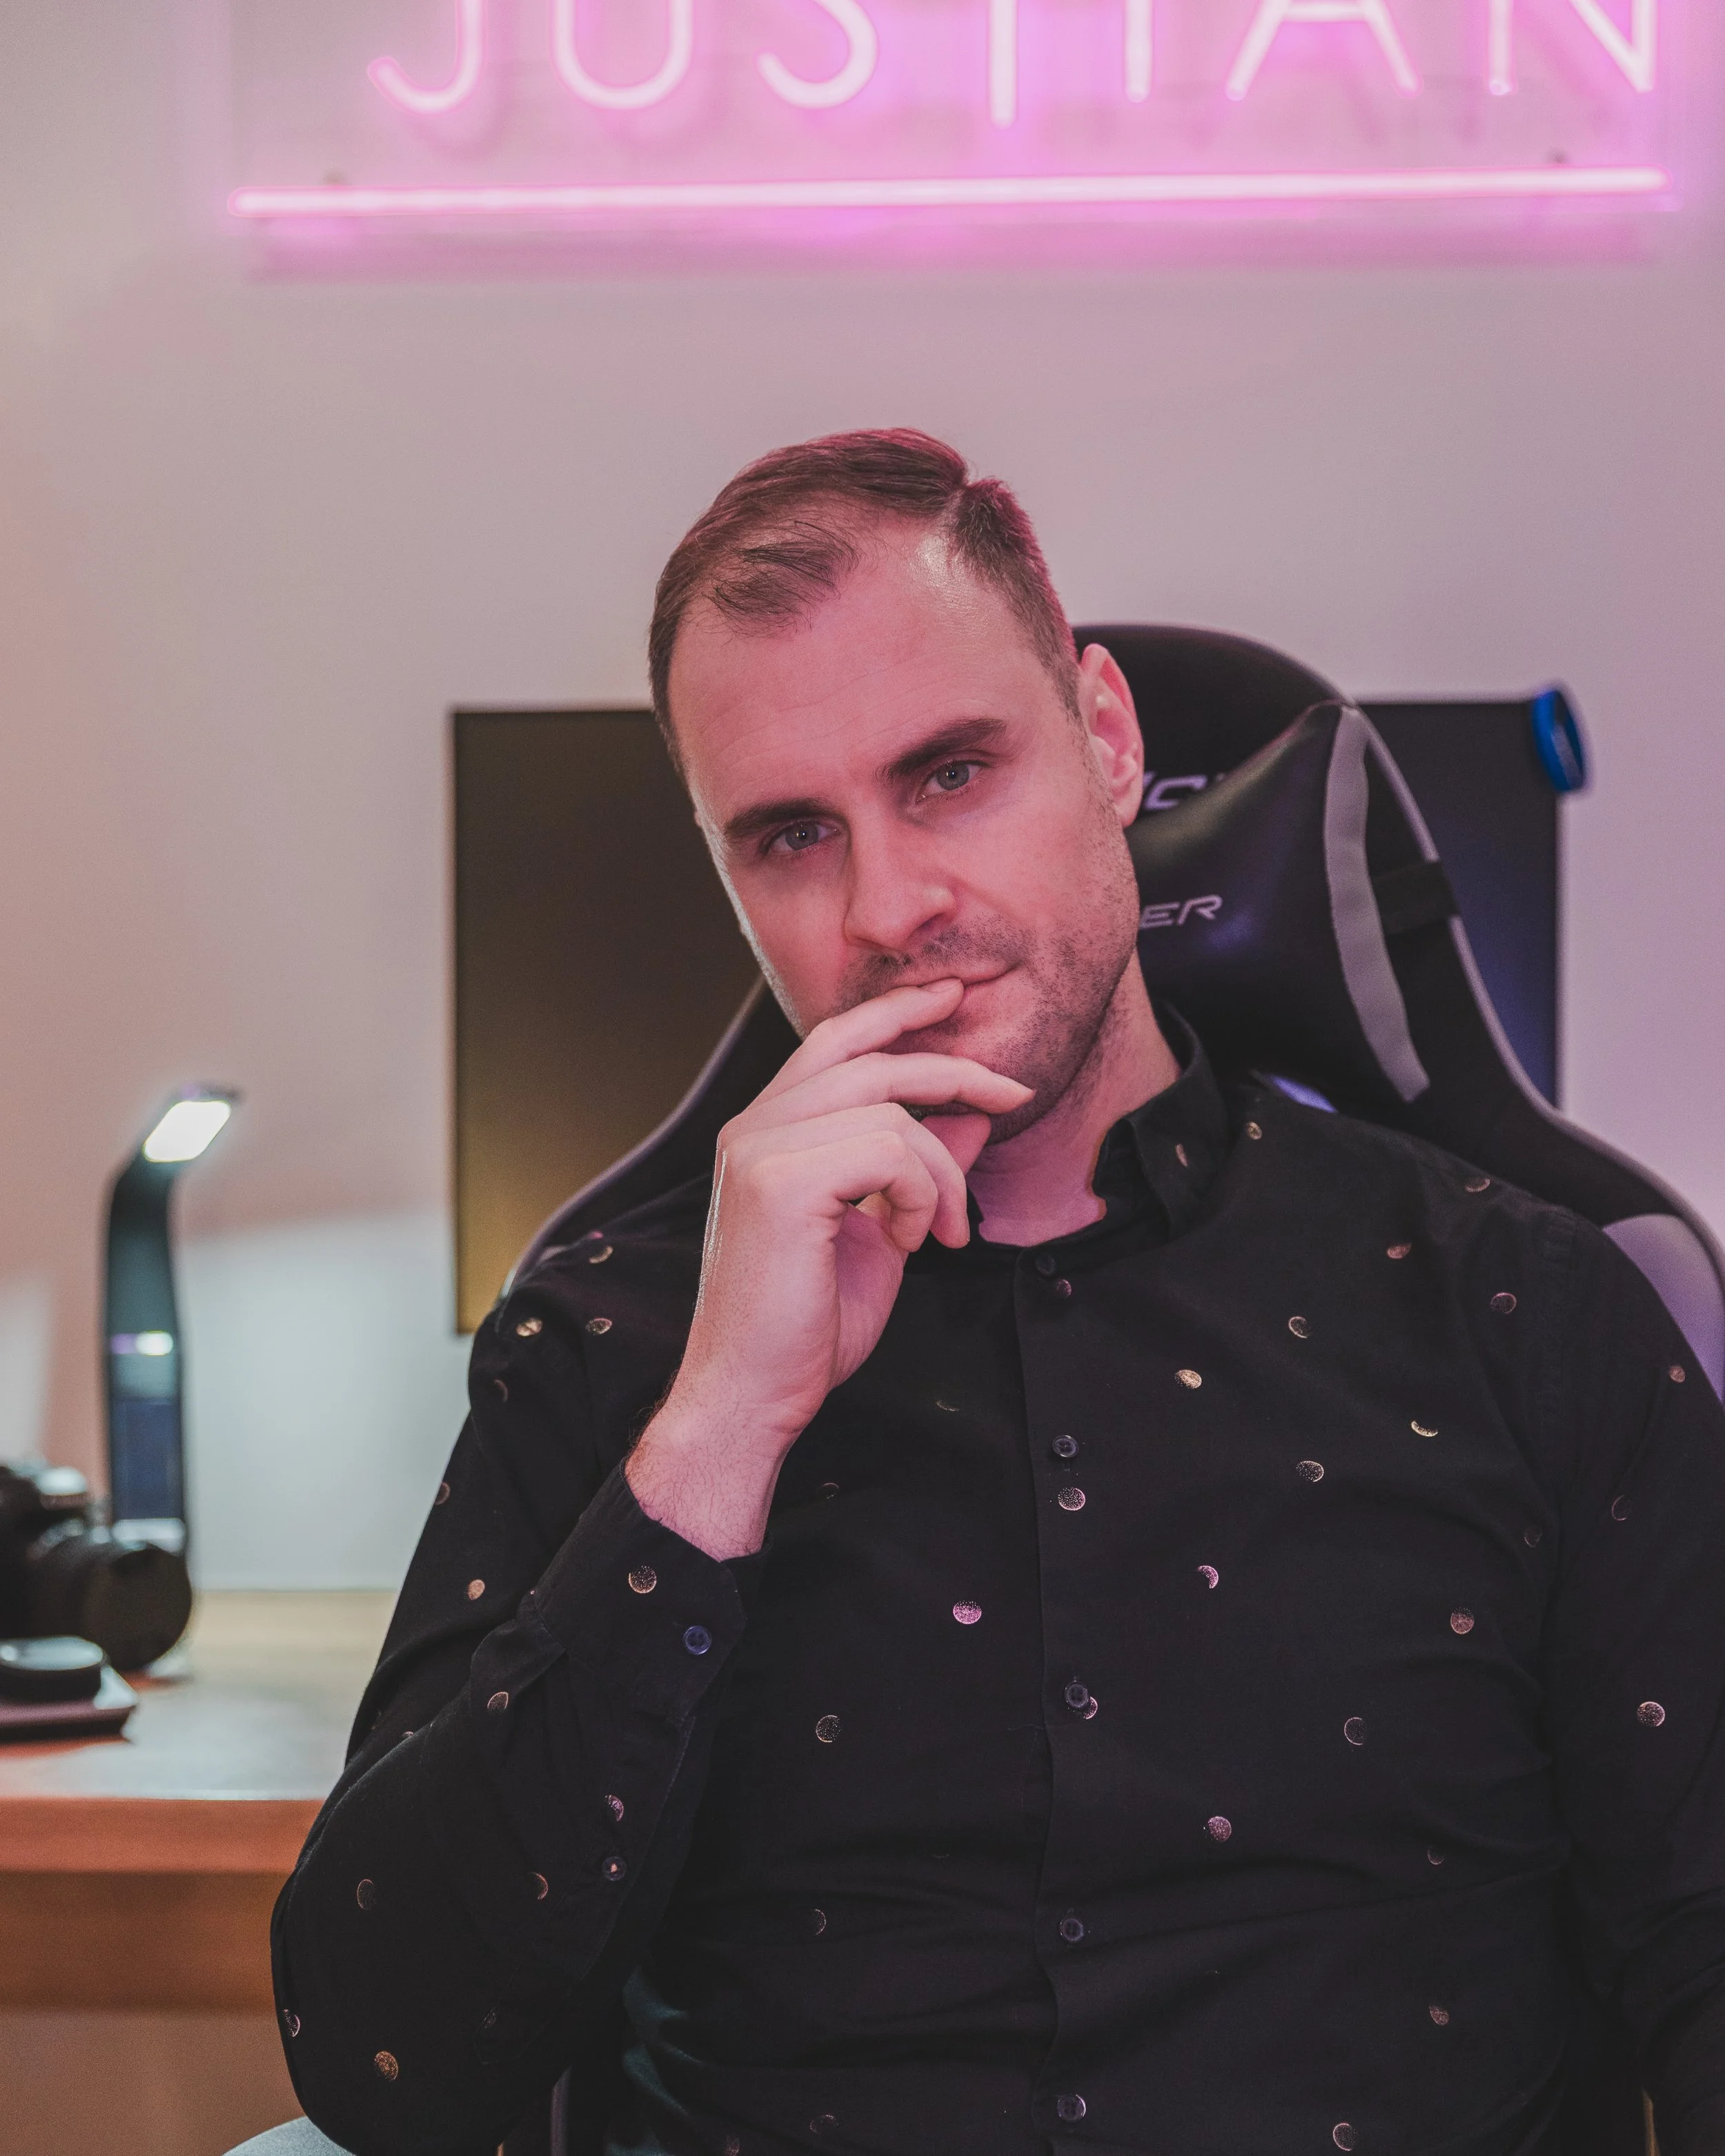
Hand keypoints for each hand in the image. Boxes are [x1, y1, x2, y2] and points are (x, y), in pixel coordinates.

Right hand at [626, 979, 1030, 1556]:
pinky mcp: (780, 1180)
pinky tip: (911, 1243)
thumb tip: (971, 1118)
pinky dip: (923, 1196)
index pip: (835, 1040)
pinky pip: (891, 1150)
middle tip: (1014, 1097)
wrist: (752, 1395)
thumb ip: (917, 1170)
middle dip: (955, 1070)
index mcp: (764, 1132)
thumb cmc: (807, 1327)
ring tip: (942, 1233)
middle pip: (871, 1056)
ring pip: (891, 1109)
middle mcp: (752, 1126)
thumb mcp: (882, 1232)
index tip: (954, 999)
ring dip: (942, 1173)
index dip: (897, 1011)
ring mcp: (759, 1147)